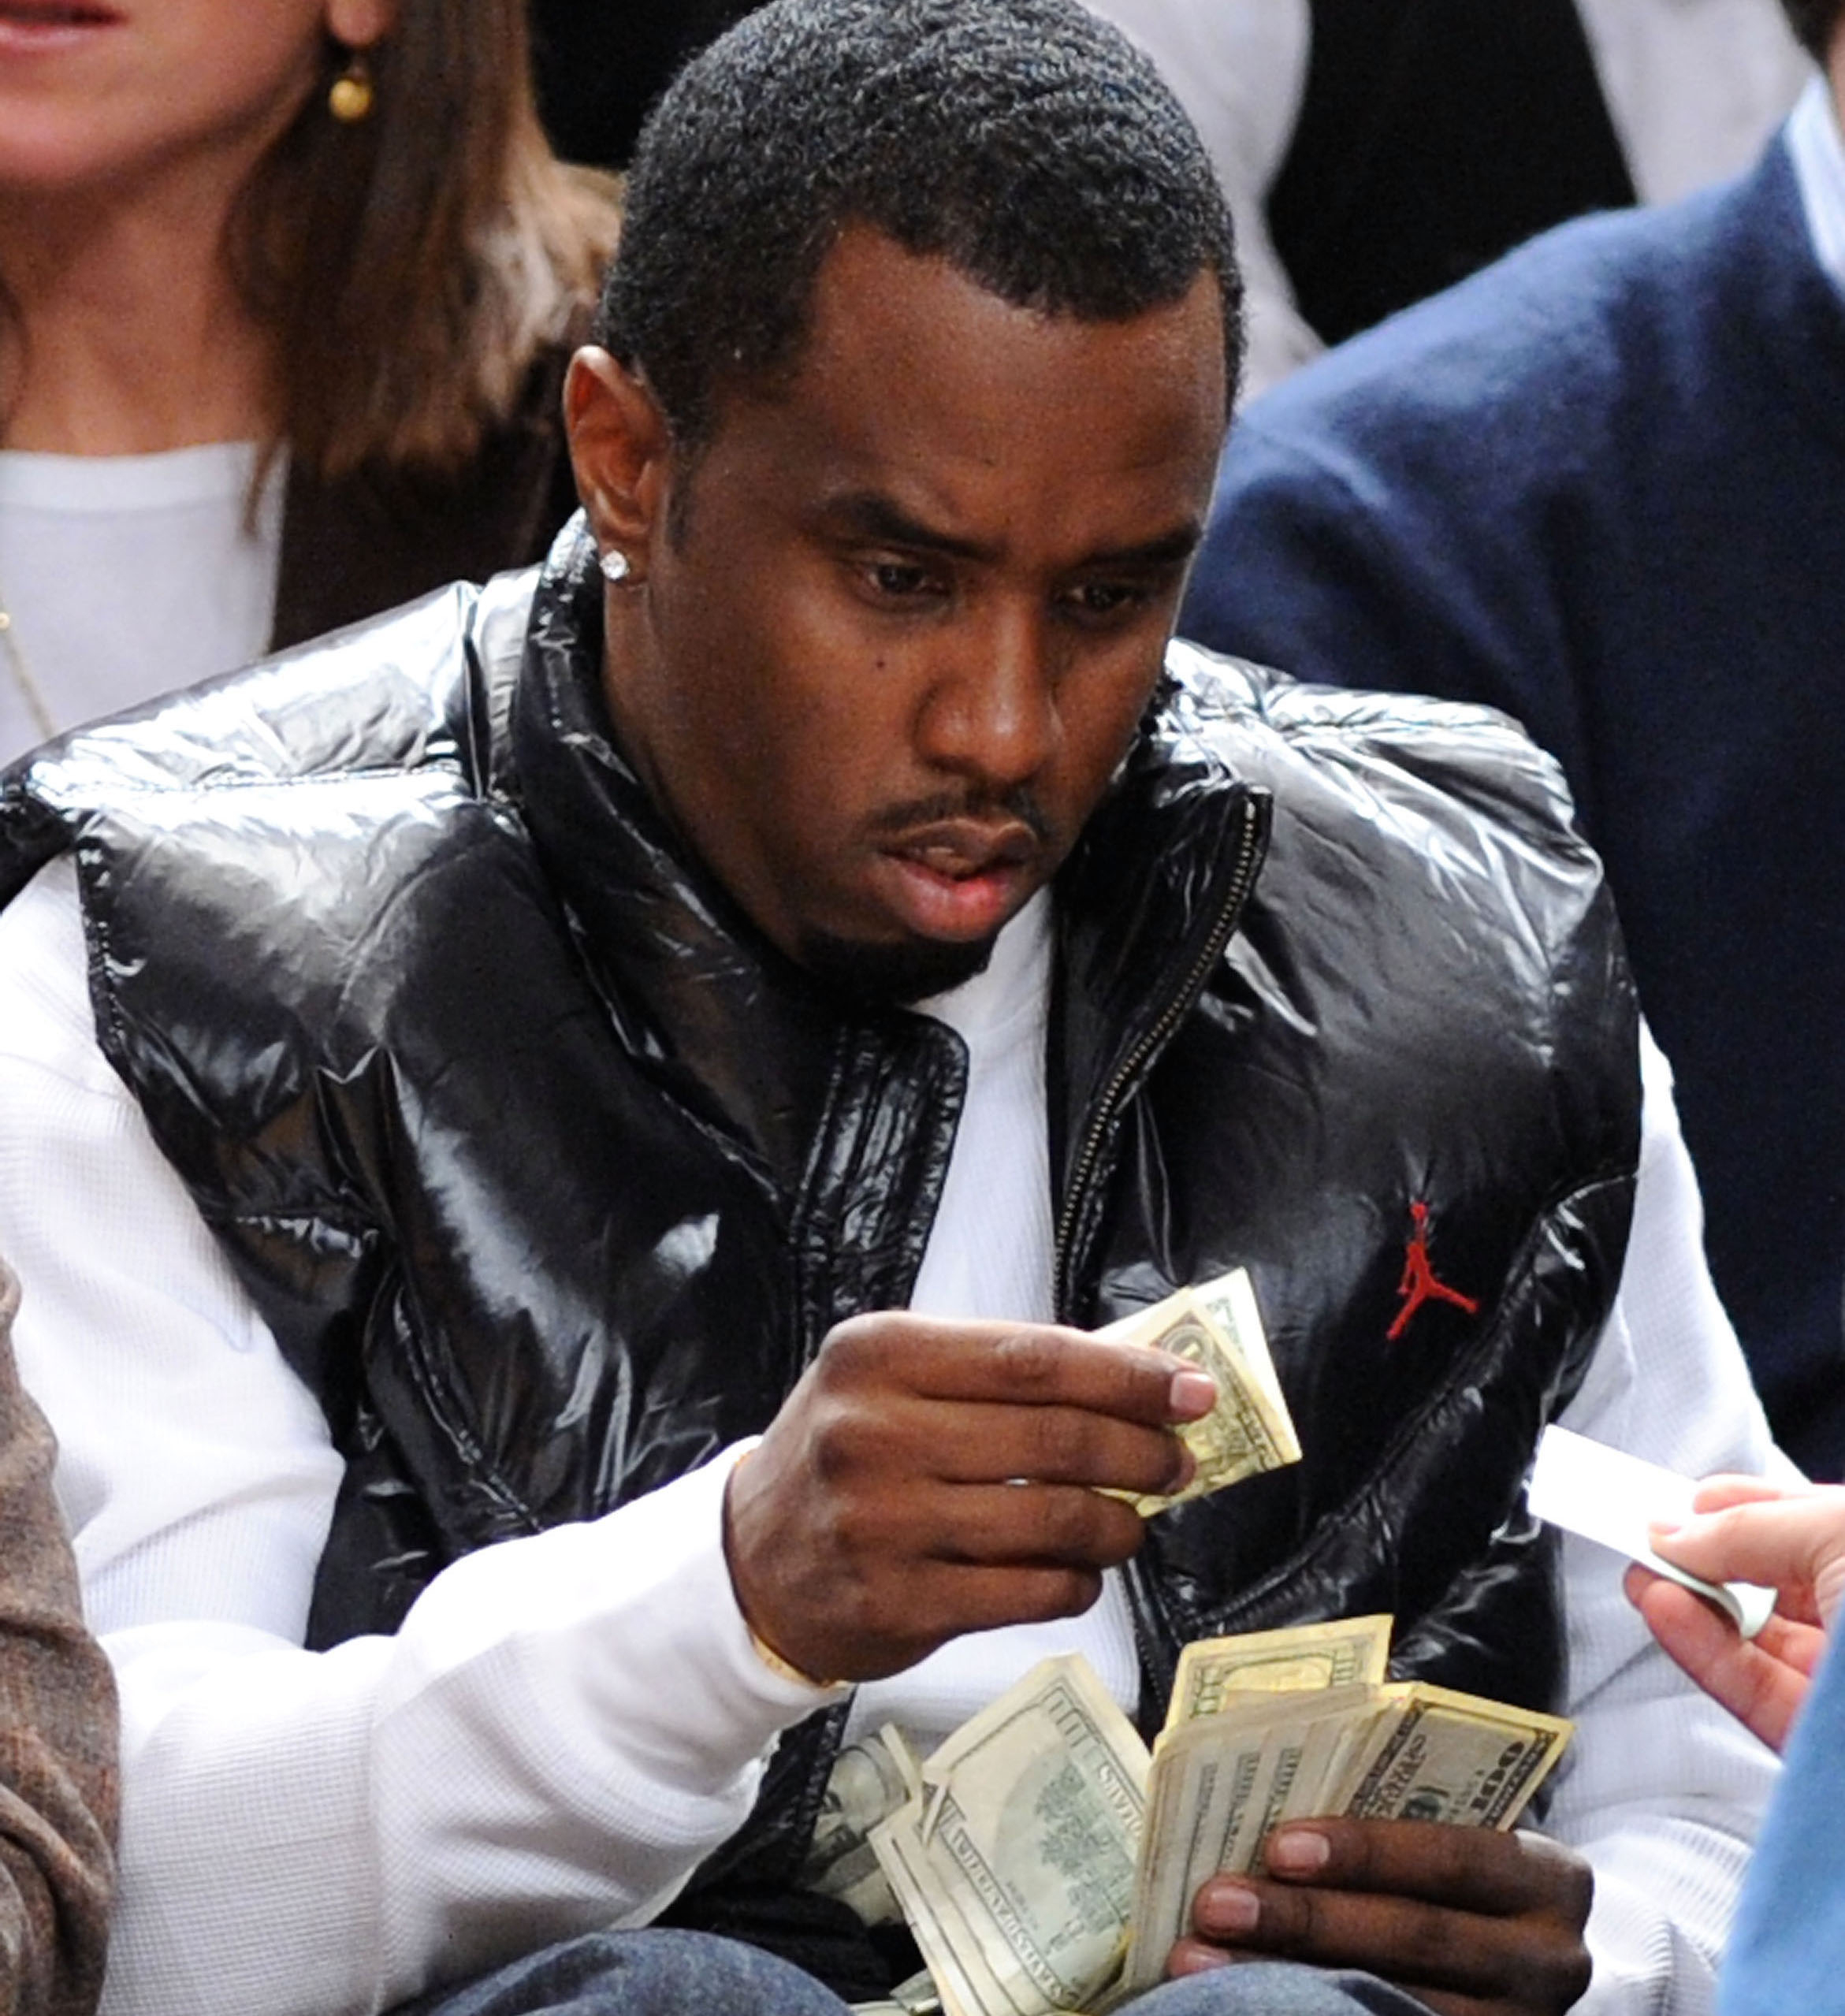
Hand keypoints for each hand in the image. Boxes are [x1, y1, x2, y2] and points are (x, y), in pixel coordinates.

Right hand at [723, 1312, 1215, 1683]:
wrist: (751, 1565)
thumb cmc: (846, 1456)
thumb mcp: (891, 1383)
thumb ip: (992, 1373)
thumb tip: (1133, 1376)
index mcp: (879, 1355)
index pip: (1033, 1359)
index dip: (1127, 1377)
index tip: (1190, 1392)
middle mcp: (874, 1433)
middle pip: (1054, 1439)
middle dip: (1141, 1453)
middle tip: (1177, 1463)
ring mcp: (884, 1523)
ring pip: (1052, 1521)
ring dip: (1118, 1525)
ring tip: (1132, 1524)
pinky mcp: (899, 1605)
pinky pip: (1029, 1593)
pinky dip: (1076, 1583)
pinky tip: (1079, 1573)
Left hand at [1170, 1820, 1592, 2015]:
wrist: (1512, 1960)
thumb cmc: (1451, 1867)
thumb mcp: (1451, 1827)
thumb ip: (1389, 1799)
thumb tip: (1261, 1751)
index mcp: (1547, 1879)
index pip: (1453, 1858)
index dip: (1365, 1851)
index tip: (1278, 1844)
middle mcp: (1548, 1962)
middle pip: (1415, 1940)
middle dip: (1305, 1920)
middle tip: (1213, 1902)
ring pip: (1390, 2008)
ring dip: (1281, 1983)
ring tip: (1198, 1958)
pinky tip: (1244, 2004)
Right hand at [1624, 1474, 1844, 1752]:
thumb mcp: (1838, 1531)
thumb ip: (1748, 1528)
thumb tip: (1675, 1531)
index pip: (1806, 1524)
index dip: (1742, 1506)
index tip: (1681, 1498)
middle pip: (1774, 1581)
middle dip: (1706, 1556)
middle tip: (1648, 1536)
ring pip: (1754, 1637)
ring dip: (1691, 1602)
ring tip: (1643, 1575)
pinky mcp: (1820, 1740)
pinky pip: (1747, 1687)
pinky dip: (1697, 1648)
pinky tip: (1662, 1611)